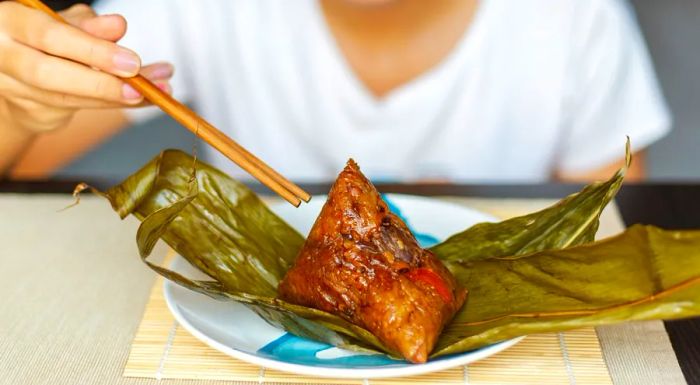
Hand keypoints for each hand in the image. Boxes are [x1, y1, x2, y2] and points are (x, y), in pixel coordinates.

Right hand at [0, 2, 171, 133]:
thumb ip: (88, 25)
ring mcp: (14, 88)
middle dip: (101, 84)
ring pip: (68, 98)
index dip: (93, 51)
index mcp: (9, 22)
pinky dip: (114, 103)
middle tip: (140, 86)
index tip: (131, 61)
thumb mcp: (64, 21)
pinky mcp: (32, 112)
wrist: (15, 72)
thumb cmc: (42, 37)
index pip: (50, 37)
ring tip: (156, 90)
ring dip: (118, 97)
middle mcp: (4, 57)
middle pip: (50, 76)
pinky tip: (143, 98)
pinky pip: (79, 109)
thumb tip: (117, 26)